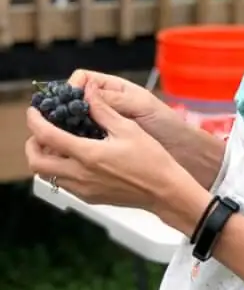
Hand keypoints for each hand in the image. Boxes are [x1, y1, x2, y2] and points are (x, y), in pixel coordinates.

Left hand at [25, 86, 188, 211]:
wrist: (164, 191)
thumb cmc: (151, 160)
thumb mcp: (128, 128)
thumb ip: (103, 110)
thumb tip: (88, 92)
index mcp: (89, 154)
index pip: (47, 137)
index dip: (35, 121)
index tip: (34, 112)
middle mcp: (81, 175)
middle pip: (37, 162)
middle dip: (32, 144)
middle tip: (41, 132)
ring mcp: (83, 189)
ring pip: (47, 175)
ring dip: (46, 158)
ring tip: (58, 144)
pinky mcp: (89, 197)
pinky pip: (63, 184)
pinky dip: (59, 170)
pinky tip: (75, 159)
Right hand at [69, 69, 179, 150]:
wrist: (181, 150)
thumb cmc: (166, 124)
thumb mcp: (141, 106)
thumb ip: (116, 99)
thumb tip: (88, 91)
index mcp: (114, 89)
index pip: (83, 79)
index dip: (72, 87)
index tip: (67, 100)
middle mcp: (105, 104)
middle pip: (74, 101)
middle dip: (63, 108)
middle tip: (57, 121)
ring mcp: (102, 124)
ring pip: (74, 121)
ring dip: (67, 127)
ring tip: (62, 136)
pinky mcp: (103, 144)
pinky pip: (83, 140)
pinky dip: (76, 143)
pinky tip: (73, 149)